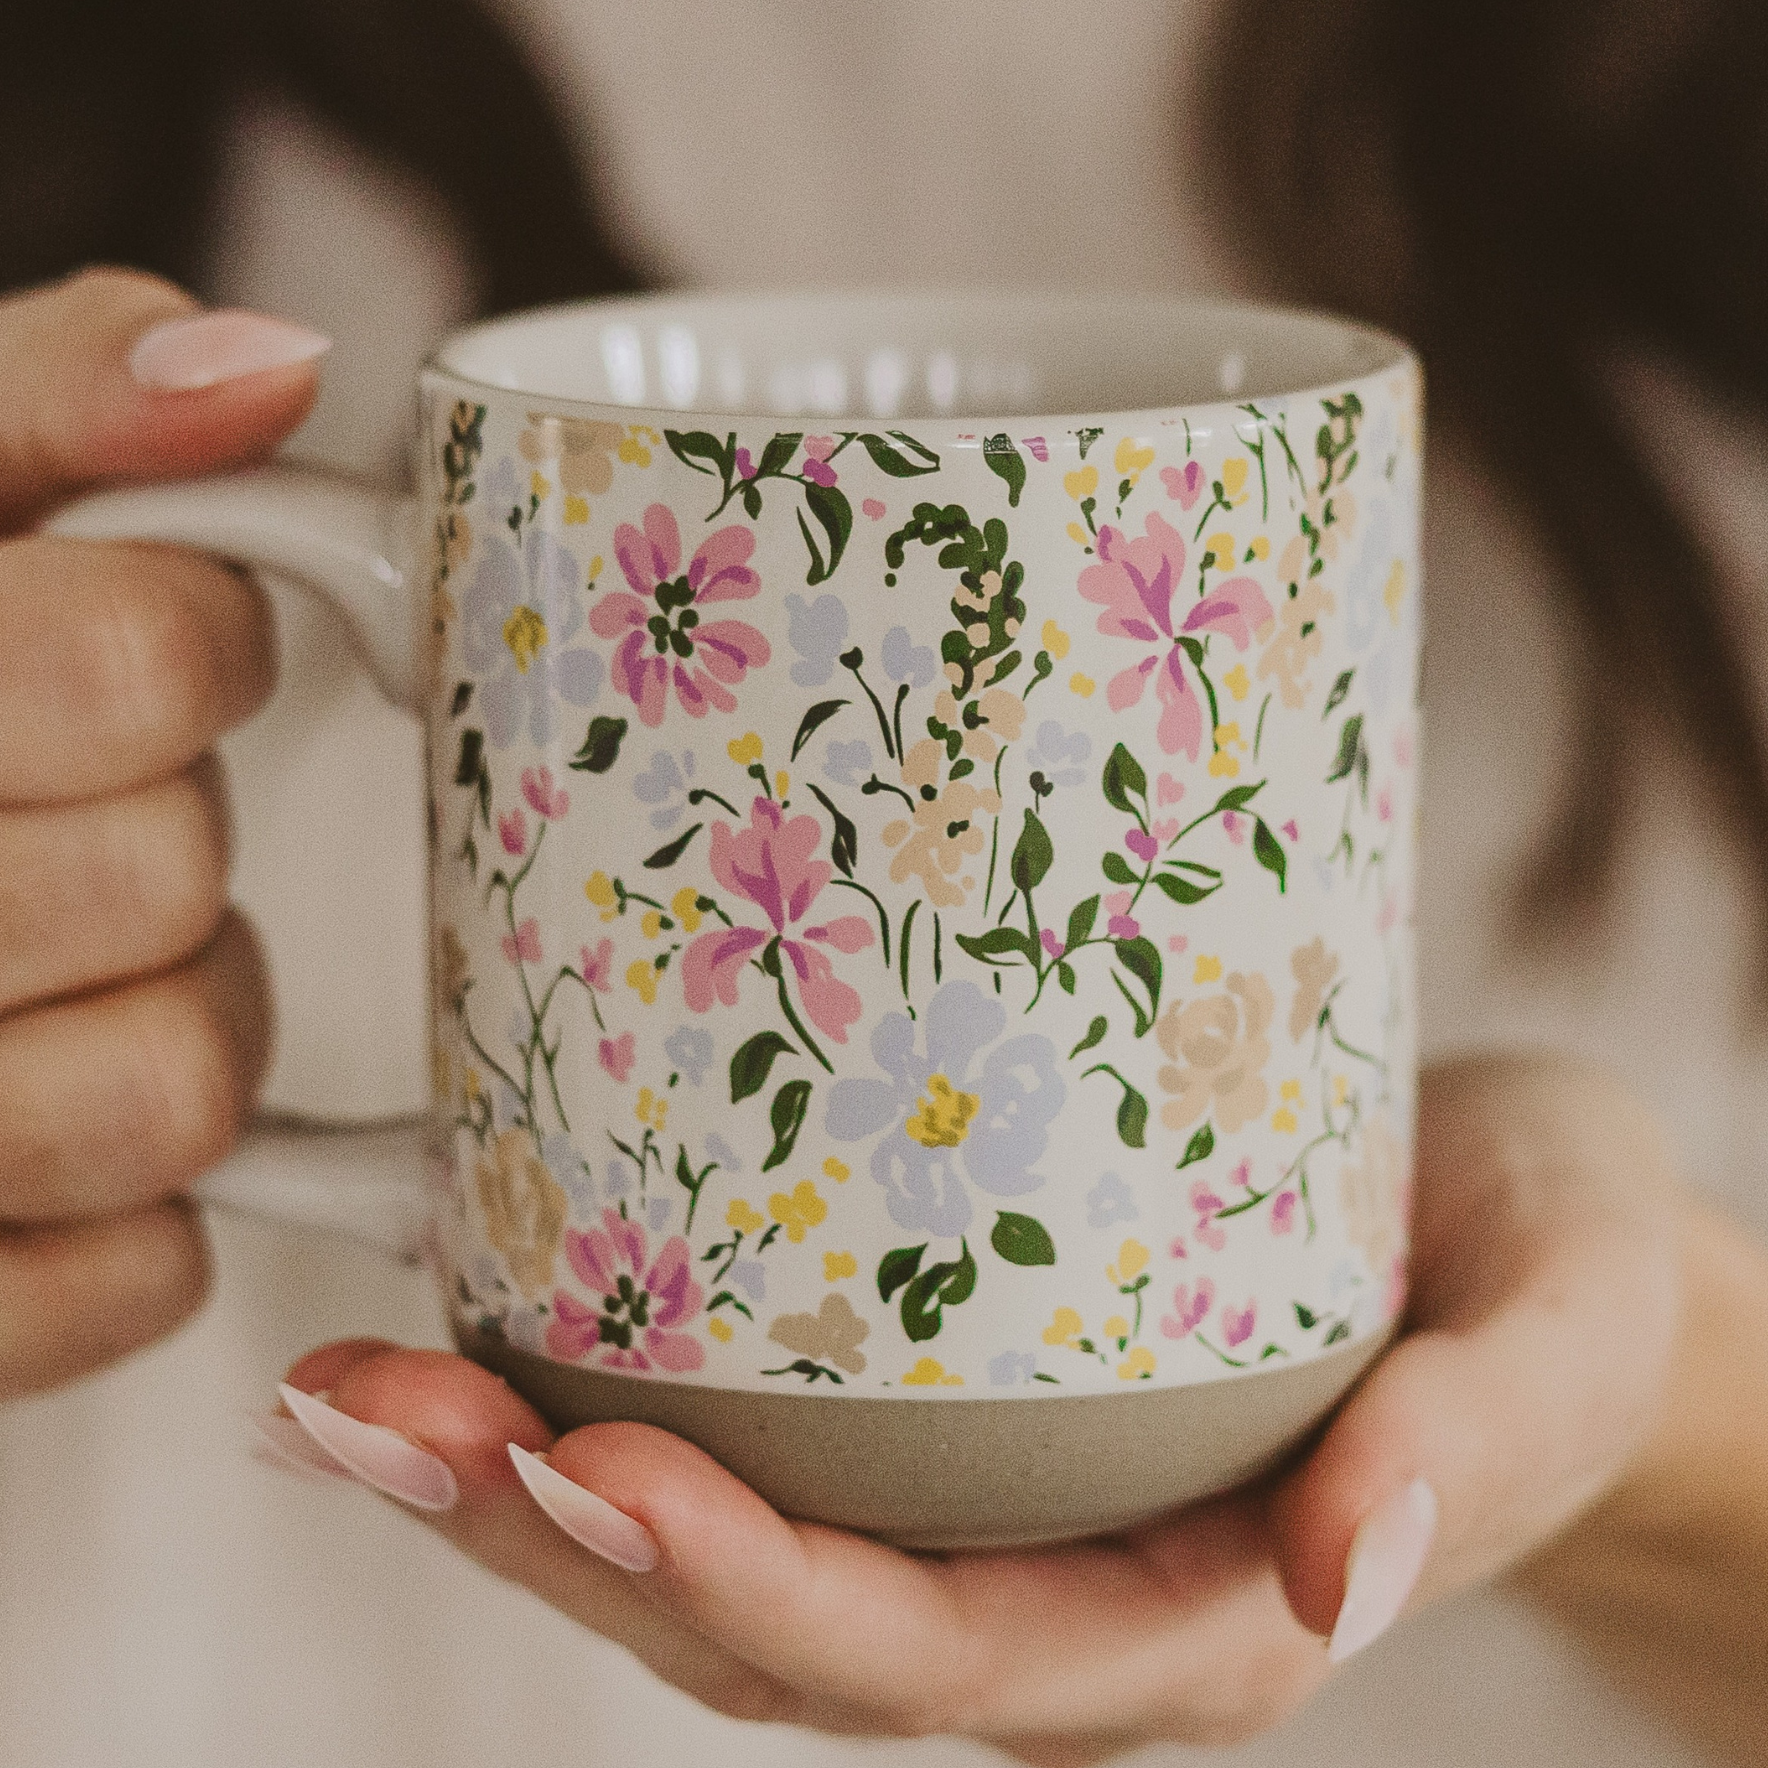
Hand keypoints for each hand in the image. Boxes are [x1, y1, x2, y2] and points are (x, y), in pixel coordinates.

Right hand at [0, 268, 325, 1400]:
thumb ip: (51, 399)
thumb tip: (258, 366)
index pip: (137, 660)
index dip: (195, 646)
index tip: (158, 643)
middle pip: (162, 876)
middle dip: (169, 831)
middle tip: (88, 812)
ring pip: (176, 1091)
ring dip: (181, 1020)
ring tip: (78, 970)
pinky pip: (138, 1278)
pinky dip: (134, 1210)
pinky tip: (41, 1137)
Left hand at [274, 1056, 1678, 1759]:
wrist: (1530, 1241)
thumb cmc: (1550, 1291)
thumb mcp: (1556, 1345)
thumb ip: (1469, 1456)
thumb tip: (1345, 1579)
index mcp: (1191, 1612)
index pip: (936, 1655)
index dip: (750, 1589)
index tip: (585, 1470)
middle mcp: (1056, 1591)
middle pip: (770, 1620)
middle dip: (548, 1533)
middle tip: (358, 1414)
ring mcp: (993, 1510)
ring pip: (725, 1548)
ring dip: (521, 1477)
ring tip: (348, 1388)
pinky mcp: (960, 1407)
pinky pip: (762, 1438)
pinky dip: (604, 1397)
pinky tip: (485, 1321)